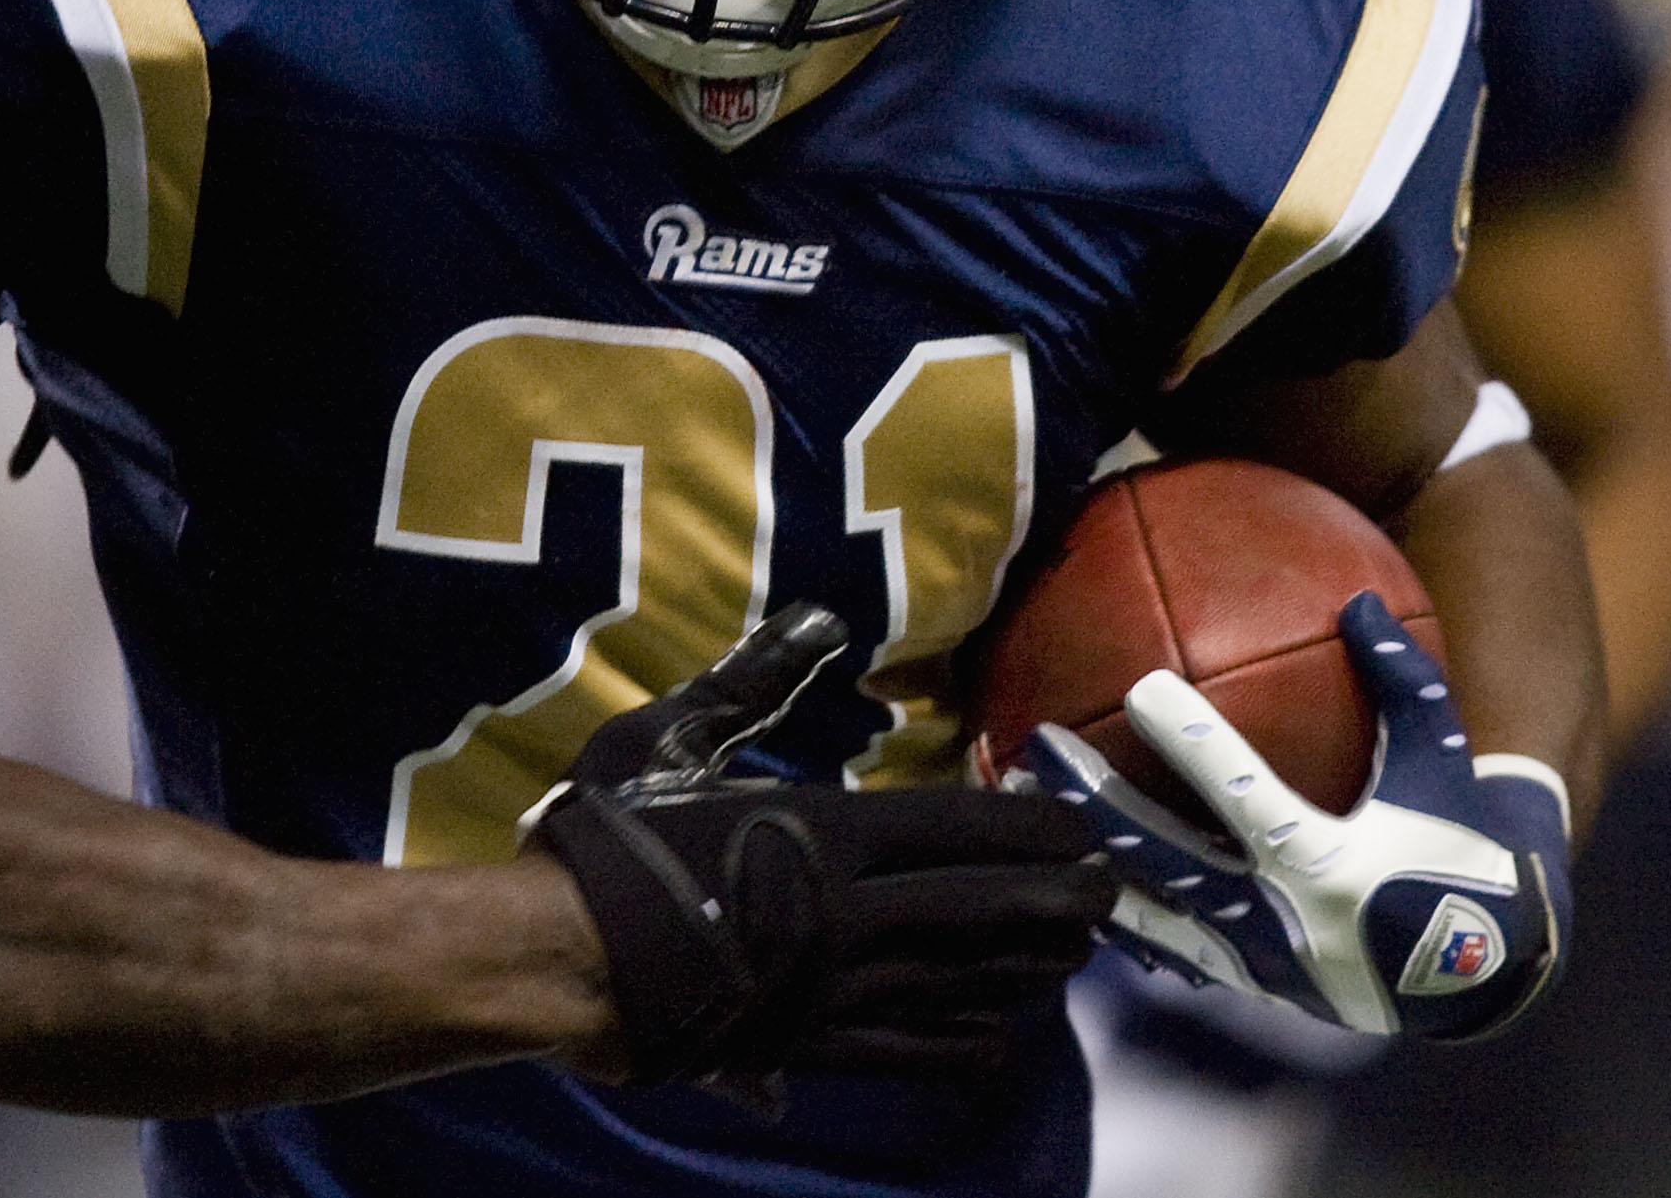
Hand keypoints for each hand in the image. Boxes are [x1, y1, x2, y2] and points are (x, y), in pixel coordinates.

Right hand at [528, 606, 1115, 1081]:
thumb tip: (809, 623)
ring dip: (1026, 966)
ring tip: (1072, 955)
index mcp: (822, 832)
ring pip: (959, 979)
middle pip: (981, 907)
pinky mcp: (811, 1042)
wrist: (564, 959)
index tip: (1080, 826)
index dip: (1029, 830)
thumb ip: (746, 688)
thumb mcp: (669, 740)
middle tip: (1107, 896)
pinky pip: (909, 1046)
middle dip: (1054, 902)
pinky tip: (999, 1032)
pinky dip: (963, 1037)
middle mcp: (850, 912)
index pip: (957, 828)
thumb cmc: (609, 839)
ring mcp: (836, 986)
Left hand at [1012, 591, 1570, 1041]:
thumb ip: (1404, 680)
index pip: (1248, 798)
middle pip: (1164, 861)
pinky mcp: (1240, 983)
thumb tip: (1362, 598)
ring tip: (1015, 805)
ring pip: (1144, 911)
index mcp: (1329, 866)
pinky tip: (1053, 855)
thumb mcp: (1443, 761)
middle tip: (1037, 744)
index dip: (1195, 745)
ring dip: (1078, 858)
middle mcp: (1282, 922)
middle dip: (1095, 804)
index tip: (1142, 687)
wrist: (1484, 970)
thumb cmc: (1459, 842)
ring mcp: (1254, 962)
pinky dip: (1107, 902)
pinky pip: (1159, 942)